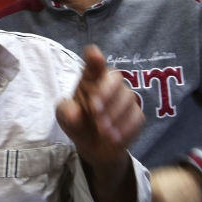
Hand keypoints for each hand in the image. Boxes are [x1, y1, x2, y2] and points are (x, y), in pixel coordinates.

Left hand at [57, 45, 144, 175]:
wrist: (92, 146)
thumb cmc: (77, 122)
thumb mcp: (65, 118)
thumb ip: (67, 113)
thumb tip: (74, 114)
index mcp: (89, 79)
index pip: (93, 64)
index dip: (94, 58)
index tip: (94, 55)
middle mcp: (109, 84)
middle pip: (115, 78)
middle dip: (106, 93)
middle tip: (95, 112)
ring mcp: (125, 98)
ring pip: (128, 98)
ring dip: (115, 114)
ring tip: (103, 130)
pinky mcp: (136, 115)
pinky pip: (136, 117)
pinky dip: (125, 128)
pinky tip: (114, 137)